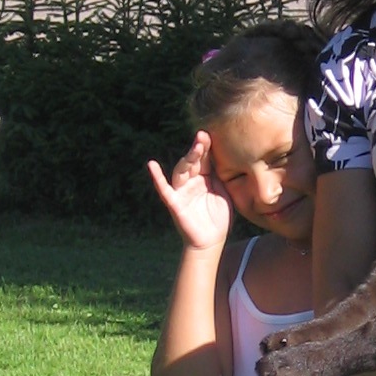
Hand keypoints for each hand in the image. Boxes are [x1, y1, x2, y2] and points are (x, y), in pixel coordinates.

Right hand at [147, 133, 231, 249]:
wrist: (212, 241)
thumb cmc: (218, 216)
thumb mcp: (223, 191)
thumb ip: (220, 175)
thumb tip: (224, 154)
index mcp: (204, 177)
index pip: (204, 158)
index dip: (206, 147)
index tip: (211, 134)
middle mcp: (191, 181)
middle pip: (192, 162)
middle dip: (198, 149)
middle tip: (204, 137)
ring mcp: (181, 191)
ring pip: (181, 171)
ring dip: (187, 159)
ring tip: (195, 148)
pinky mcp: (175, 203)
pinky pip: (164, 189)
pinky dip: (157, 178)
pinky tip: (152, 165)